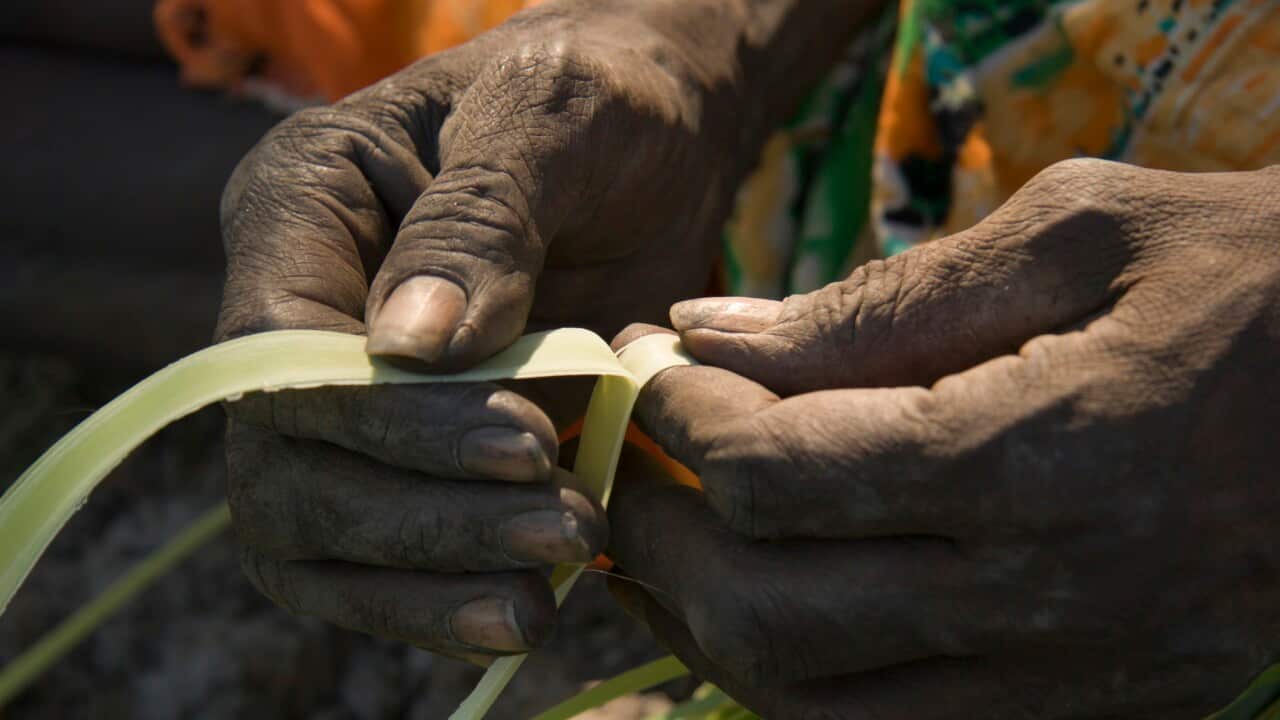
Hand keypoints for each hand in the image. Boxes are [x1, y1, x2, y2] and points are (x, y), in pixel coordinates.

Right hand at [214, 0, 755, 659]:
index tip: (521, 438)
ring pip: (316, 533)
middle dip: (417, 512)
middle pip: (286, 462)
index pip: (280, 350)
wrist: (652, 141)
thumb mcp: (553, 119)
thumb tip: (407, 347)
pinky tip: (524, 615)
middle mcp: (303, 313)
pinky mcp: (407, 454)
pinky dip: (438, 599)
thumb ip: (481, 220)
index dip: (381, 418)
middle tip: (560, 523)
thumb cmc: (600, 102)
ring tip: (548, 591)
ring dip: (427, 576)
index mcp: (301, 209)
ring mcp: (348, 396)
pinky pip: (374, 559)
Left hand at [609, 159, 1279, 716]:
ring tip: (660, 547)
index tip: (646, 372)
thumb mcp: (1074, 234)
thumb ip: (877, 299)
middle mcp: (1050, 597)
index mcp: (1039, 456)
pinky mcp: (1094, 711)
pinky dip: (796, 684)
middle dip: (657, 537)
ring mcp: (1075, 678)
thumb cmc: (1243, 280)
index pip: (774, 477)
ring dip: (703, 631)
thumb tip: (707, 334)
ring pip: (813, 706)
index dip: (676, 424)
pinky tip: (763, 608)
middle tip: (622, 466)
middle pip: (768, 612)